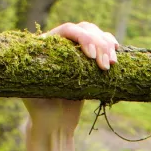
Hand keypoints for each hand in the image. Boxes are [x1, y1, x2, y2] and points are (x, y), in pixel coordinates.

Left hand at [24, 21, 118, 135]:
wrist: (53, 122)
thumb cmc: (40, 107)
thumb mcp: (34, 88)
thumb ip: (38, 73)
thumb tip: (44, 55)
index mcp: (45, 44)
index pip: (67, 30)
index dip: (83, 38)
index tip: (91, 56)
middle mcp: (61, 42)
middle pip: (85, 29)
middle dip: (99, 45)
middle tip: (105, 67)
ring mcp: (76, 49)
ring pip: (96, 33)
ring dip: (107, 46)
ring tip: (112, 65)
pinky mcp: (89, 58)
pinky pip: (103, 42)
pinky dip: (111, 45)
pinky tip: (116, 52)